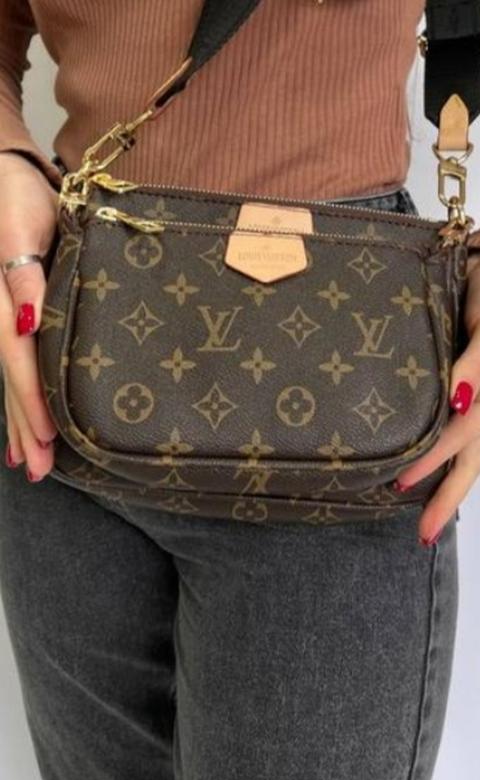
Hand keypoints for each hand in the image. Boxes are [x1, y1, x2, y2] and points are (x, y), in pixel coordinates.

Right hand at [0, 151, 59, 480]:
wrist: (3, 178)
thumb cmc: (19, 201)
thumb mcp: (23, 232)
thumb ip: (23, 280)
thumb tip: (27, 325)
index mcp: (4, 302)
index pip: (20, 361)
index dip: (31, 401)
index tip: (45, 439)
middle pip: (12, 381)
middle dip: (25, 427)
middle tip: (40, 470)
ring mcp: (2, 320)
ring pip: (10, 379)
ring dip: (19, 422)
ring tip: (30, 462)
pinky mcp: (9, 316)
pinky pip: (13, 365)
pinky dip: (18, 398)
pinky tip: (23, 424)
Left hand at [394, 248, 479, 545]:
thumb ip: (474, 365)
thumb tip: (455, 401)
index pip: (462, 437)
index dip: (432, 461)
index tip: (401, 483)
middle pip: (467, 461)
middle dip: (446, 499)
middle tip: (423, 535)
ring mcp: (470, 398)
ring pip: (456, 451)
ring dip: (439, 482)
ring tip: (414, 513)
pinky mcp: (453, 385)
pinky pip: (443, 426)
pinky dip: (431, 451)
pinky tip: (410, 464)